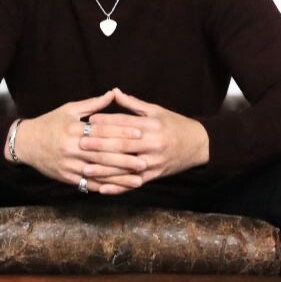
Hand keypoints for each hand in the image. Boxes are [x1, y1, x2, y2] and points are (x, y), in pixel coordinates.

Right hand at [7, 90, 148, 193]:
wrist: (25, 143)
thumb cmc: (50, 123)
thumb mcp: (69, 109)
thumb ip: (93, 104)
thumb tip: (113, 93)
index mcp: (74, 128)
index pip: (103, 130)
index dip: (122, 132)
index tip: (140, 133)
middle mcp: (71, 147)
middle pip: (103, 154)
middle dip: (125, 159)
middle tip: (145, 161)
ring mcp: (68, 164)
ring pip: (98, 172)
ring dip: (119, 177)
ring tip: (138, 179)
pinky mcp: (66, 177)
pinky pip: (87, 183)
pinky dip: (104, 187)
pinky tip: (119, 188)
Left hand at [81, 88, 209, 191]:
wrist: (199, 144)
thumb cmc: (175, 124)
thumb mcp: (156, 111)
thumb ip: (133, 104)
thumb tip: (113, 92)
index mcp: (152, 126)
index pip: (126, 123)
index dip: (107, 122)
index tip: (90, 121)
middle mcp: (153, 144)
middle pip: (123, 145)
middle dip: (100, 144)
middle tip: (81, 143)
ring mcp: (154, 162)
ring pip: (126, 167)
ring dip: (105, 169)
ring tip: (85, 168)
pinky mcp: (155, 176)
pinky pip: (134, 183)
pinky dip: (118, 187)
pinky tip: (103, 189)